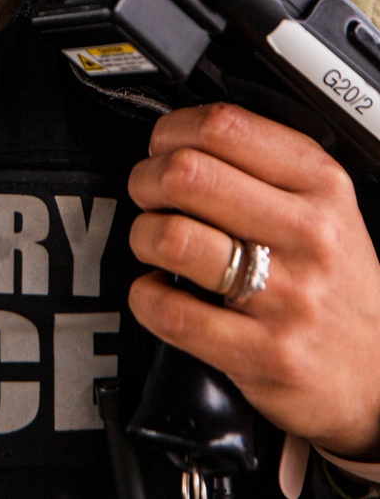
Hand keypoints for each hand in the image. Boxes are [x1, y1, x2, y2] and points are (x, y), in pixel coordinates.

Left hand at [127, 102, 379, 459]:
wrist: (377, 373)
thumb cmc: (337, 283)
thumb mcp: (326, 206)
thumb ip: (264, 164)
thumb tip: (182, 136)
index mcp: (321, 185)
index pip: (224, 126)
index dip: (171, 130)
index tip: (162, 147)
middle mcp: (308, 234)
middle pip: (187, 174)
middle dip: (146, 180)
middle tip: (148, 195)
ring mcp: (288, 296)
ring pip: (174, 236)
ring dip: (143, 236)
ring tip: (154, 243)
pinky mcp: (265, 353)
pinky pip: (172, 312)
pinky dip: (146, 298)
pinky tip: (159, 292)